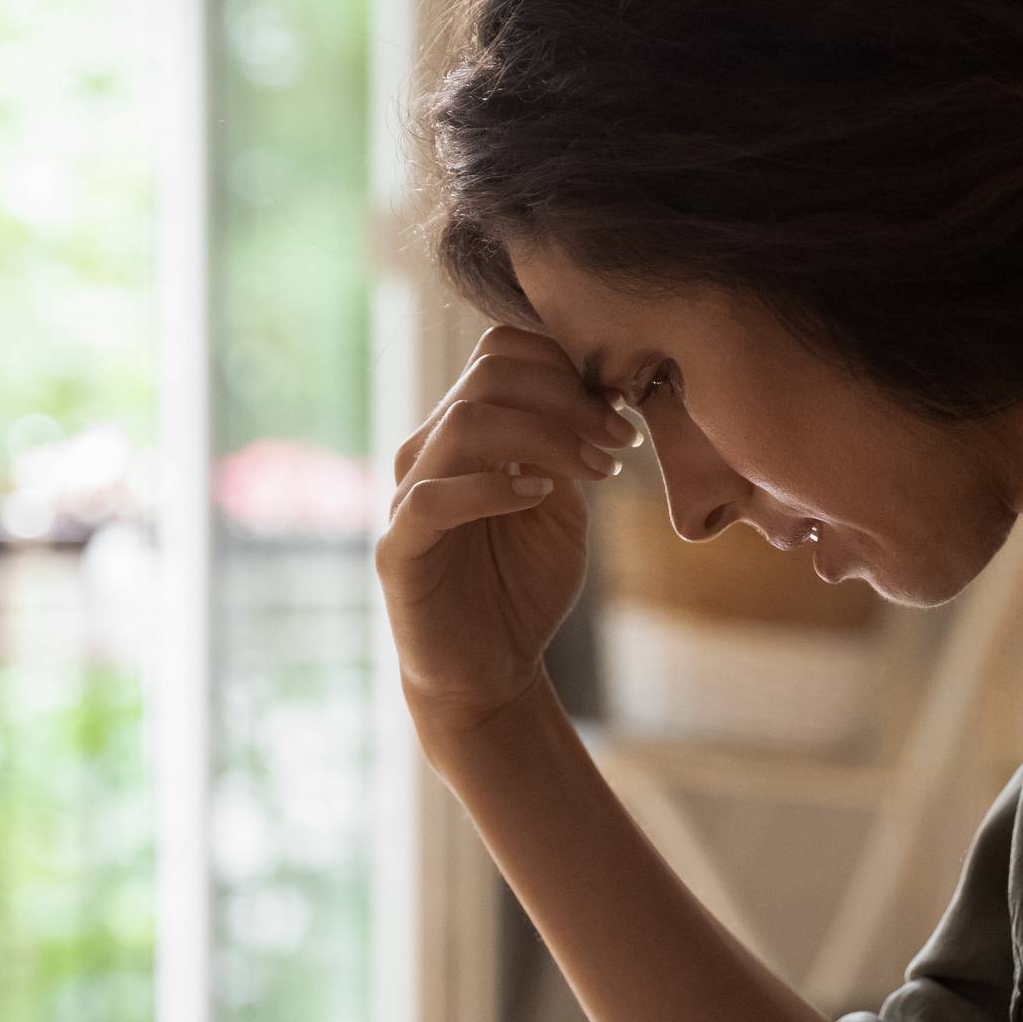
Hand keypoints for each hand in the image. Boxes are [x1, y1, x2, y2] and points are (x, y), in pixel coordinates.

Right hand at [377, 324, 644, 732]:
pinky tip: (540, 496)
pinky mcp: (398, 548)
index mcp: (468, 430)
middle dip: (569, 398)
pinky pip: (435, 497)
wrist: (491, 669)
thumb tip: (605, 391)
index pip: (501, 352)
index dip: (566, 366)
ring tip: (598, 470)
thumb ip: (570, 447)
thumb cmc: (524, 583)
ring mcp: (410, 495)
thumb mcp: (562, 504)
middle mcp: (431, 450)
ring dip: (546, 436)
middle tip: (621, 439)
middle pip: (490, 374)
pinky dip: (494, 487)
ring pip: (467, 422)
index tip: (623, 410)